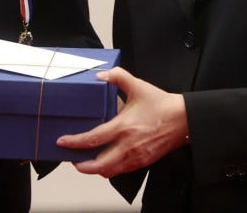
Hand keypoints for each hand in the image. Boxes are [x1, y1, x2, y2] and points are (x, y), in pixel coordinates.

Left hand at [56, 67, 188, 177]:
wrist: (183, 119)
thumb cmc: (161, 104)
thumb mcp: (138, 86)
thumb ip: (118, 77)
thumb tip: (101, 75)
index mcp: (123, 127)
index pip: (93, 139)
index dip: (75, 142)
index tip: (63, 142)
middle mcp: (128, 145)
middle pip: (99, 165)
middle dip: (82, 166)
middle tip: (73, 159)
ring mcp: (136, 157)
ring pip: (110, 171)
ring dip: (96, 168)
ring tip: (88, 161)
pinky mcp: (143, 162)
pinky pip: (122, 171)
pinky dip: (111, 168)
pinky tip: (107, 160)